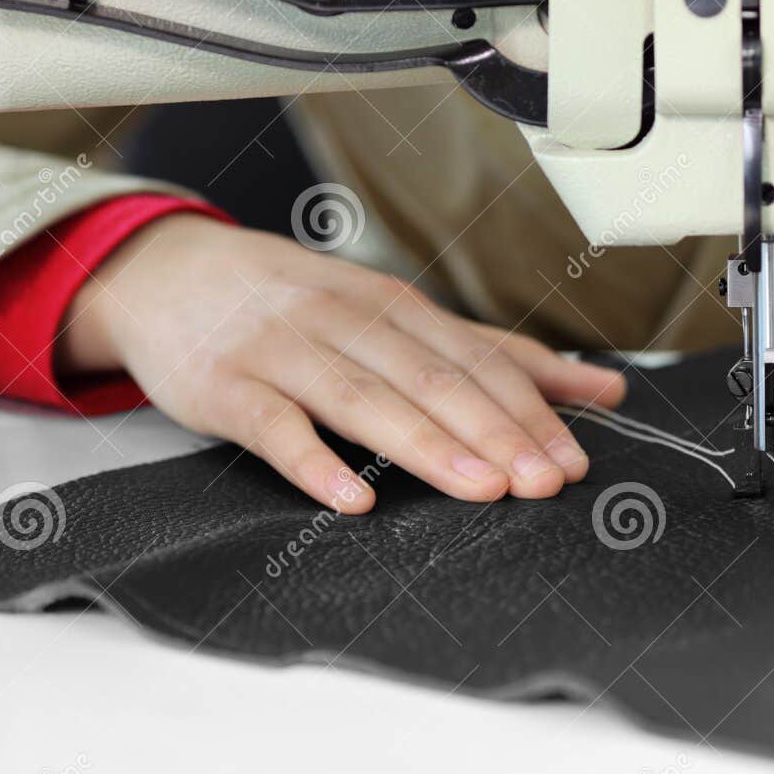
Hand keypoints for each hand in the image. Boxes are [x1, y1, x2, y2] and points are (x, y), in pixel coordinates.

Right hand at [61, 214, 626, 512]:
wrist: (170, 274)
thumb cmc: (301, 306)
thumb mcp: (402, 317)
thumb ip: (498, 357)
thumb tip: (603, 390)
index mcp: (398, 308)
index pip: (478, 362)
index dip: (529, 410)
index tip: (571, 460)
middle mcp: (348, 321)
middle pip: (432, 379)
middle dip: (495, 431)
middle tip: (542, 482)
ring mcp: (285, 350)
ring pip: (365, 398)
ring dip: (426, 444)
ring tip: (479, 486)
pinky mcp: (227, 385)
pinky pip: (274, 426)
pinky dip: (314, 462)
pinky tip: (353, 499)